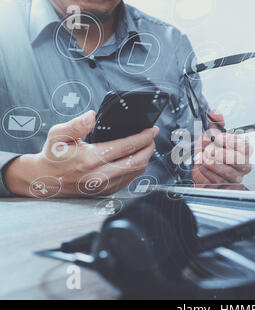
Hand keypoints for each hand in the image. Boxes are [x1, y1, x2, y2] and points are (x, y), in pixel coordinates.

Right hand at [3, 110, 158, 197]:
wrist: (45, 180)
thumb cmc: (53, 156)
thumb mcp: (58, 135)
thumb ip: (77, 124)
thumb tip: (92, 116)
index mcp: (90, 159)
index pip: (127, 146)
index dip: (143, 137)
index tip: (151, 129)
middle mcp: (100, 175)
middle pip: (138, 161)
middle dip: (149, 147)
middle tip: (152, 136)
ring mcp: (105, 186)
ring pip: (136, 172)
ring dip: (145, 158)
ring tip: (146, 145)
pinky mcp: (107, 191)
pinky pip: (129, 179)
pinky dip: (137, 168)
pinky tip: (136, 158)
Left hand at [192, 110, 252, 189]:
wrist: (201, 169)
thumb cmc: (210, 152)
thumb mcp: (211, 136)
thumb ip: (215, 124)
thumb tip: (216, 112)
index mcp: (243, 151)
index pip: (245, 146)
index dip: (231, 142)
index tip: (218, 138)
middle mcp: (243, 165)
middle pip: (239, 162)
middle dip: (222, 155)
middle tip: (209, 151)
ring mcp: (235, 178)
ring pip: (228, 174)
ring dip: (212, 165)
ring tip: (202, 158)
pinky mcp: (225, 188)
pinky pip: (218, 183)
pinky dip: (207, 175)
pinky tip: (200, 168)